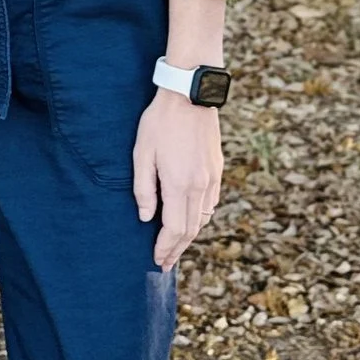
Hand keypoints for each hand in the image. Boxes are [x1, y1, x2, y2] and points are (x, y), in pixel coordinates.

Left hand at [132, 89, 223, 269]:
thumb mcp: (141, 154)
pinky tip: (191, 220)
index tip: (157, 260)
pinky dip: (200, 218)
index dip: (165, 248)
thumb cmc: (159, 123)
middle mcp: (199, 186)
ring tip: (175, 245)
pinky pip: (210, 203)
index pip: (173, 229)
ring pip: (202, 218)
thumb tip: (145, 217)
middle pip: (190, 230)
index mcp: (179, 185)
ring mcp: (211, 178)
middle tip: (165, 263)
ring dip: (189, 236)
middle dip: (176, 250)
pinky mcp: (217, 170)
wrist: (190, 96)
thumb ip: (143, 189)